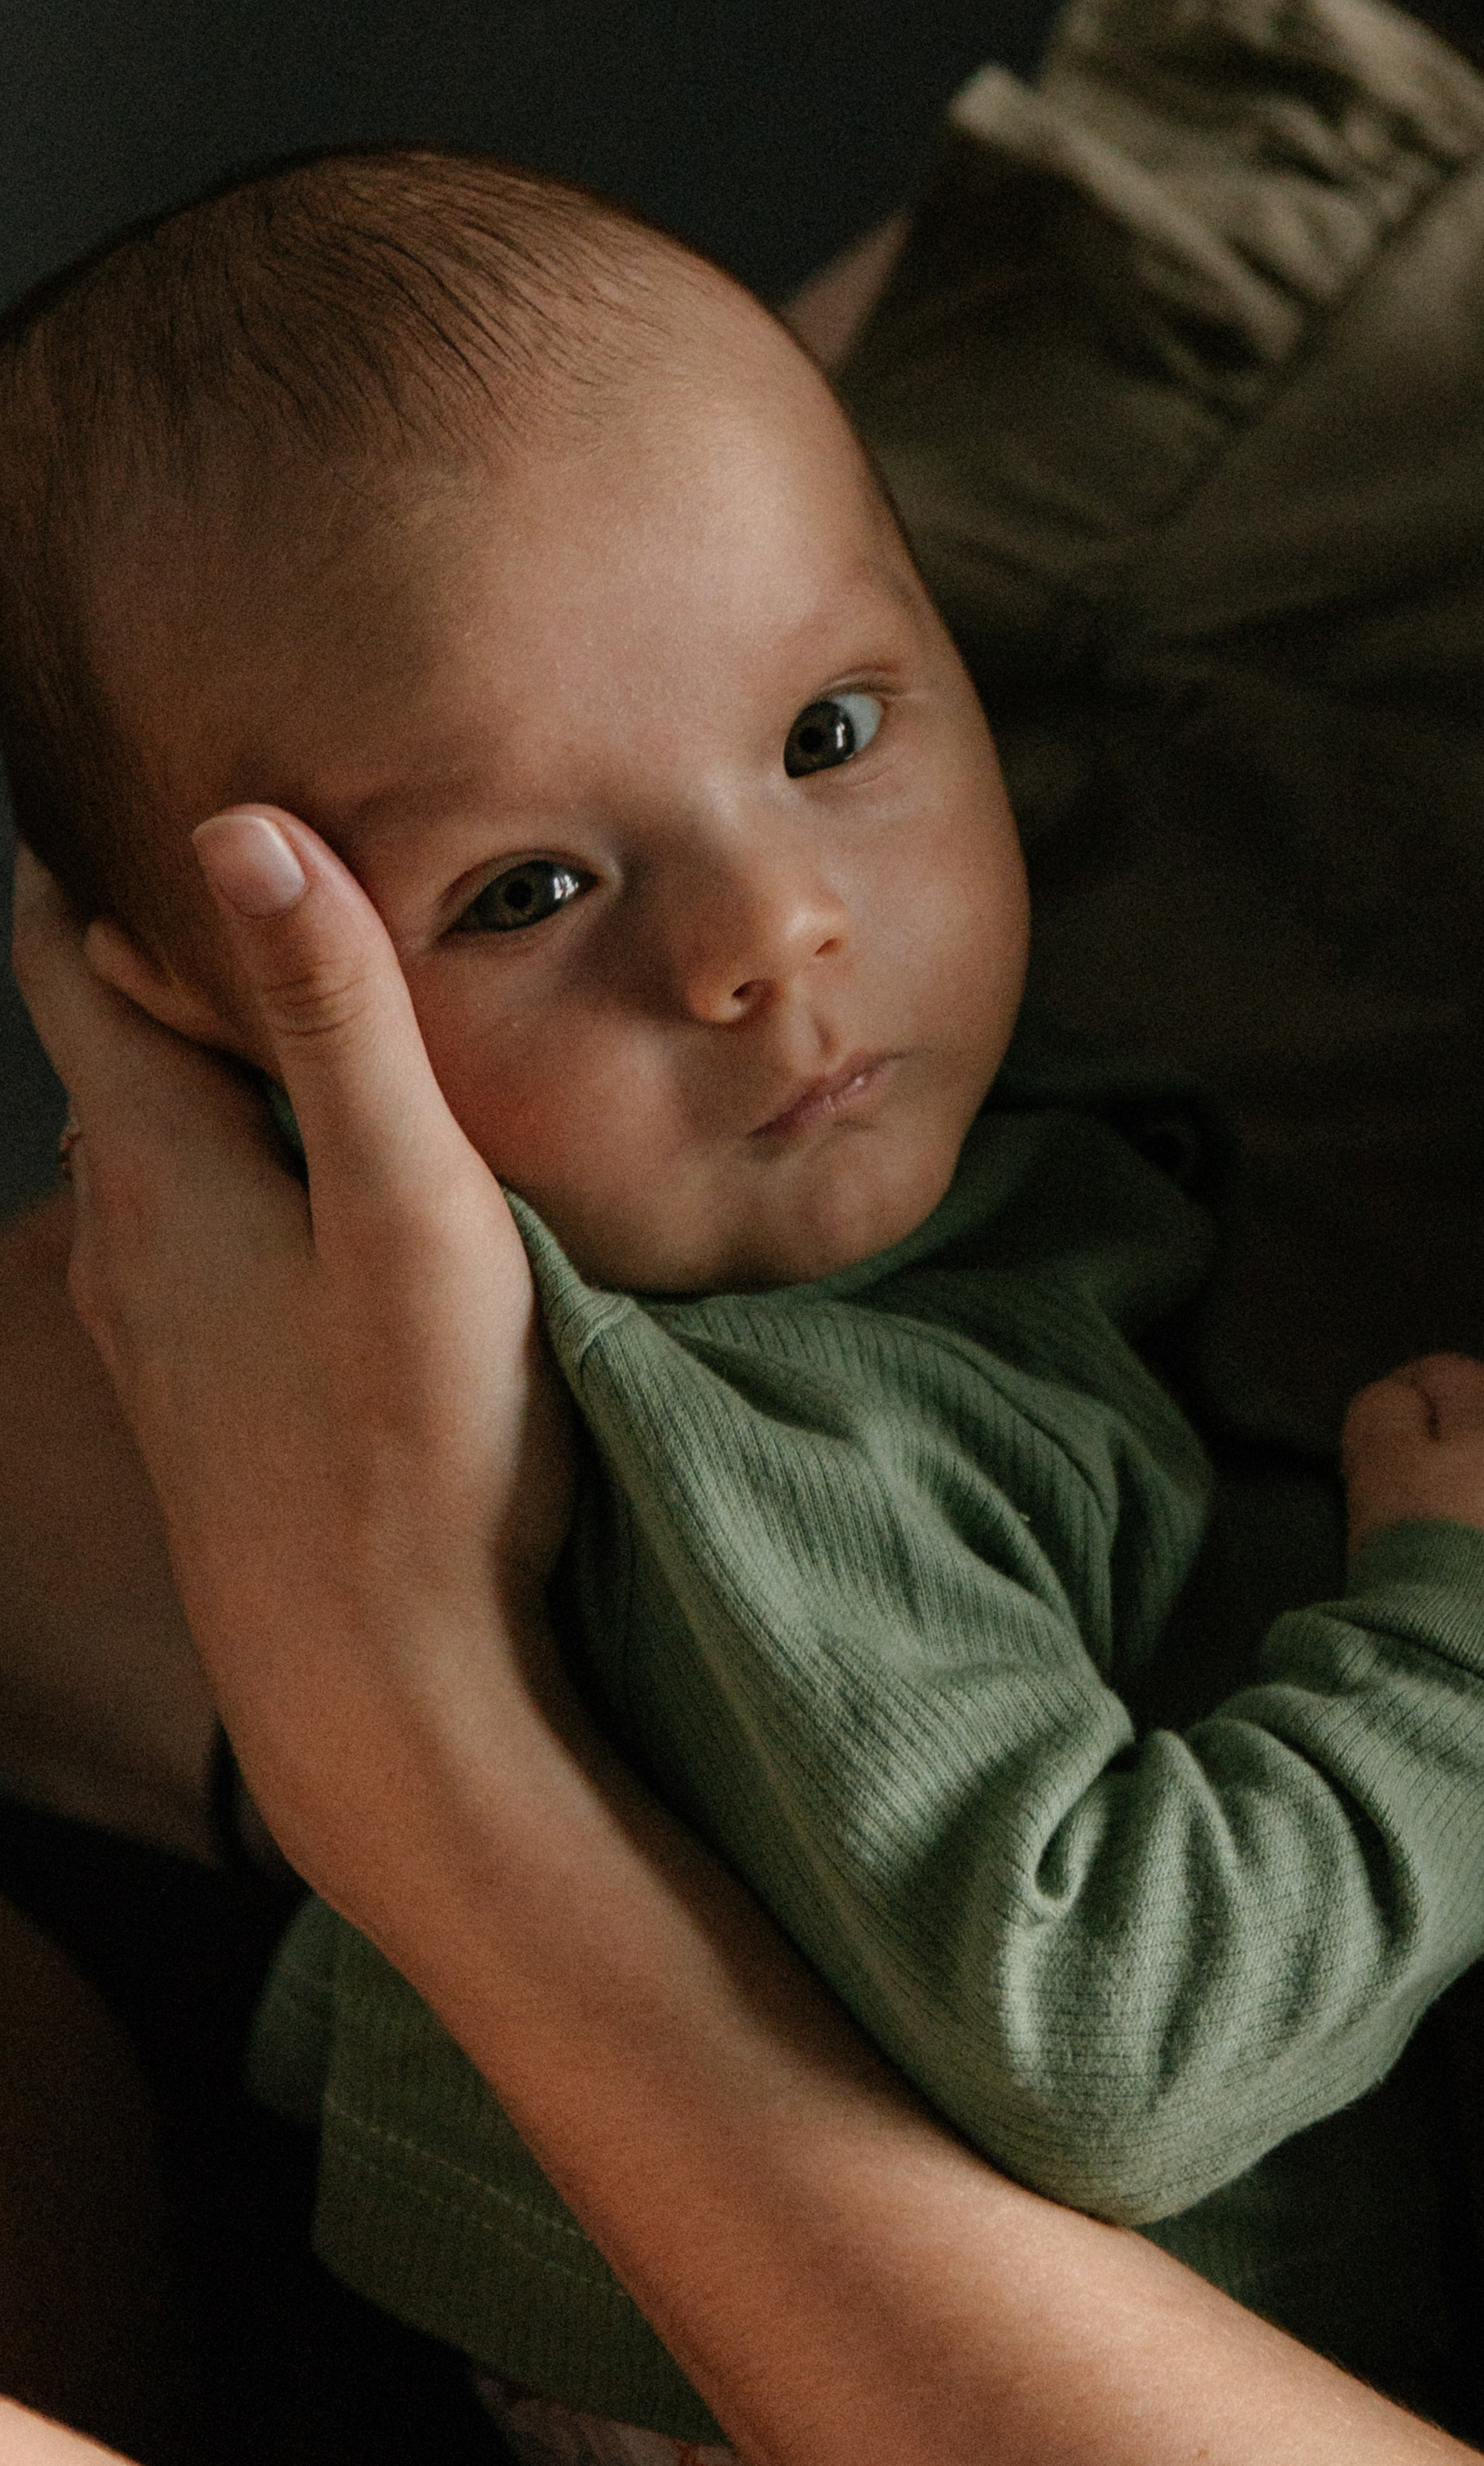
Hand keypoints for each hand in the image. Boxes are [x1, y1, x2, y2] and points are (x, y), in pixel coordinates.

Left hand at [10, 812, 573, 1900]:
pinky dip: (228, 1175)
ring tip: (275, 1018)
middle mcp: (131, 1246)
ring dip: (195, 1075)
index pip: (79, 971)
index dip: (87, 868)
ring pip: (152, 1157)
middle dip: (156, 957)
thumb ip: (333, 1018)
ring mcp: (161, 1342)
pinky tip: (302, 1206)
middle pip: (112, 1057)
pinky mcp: (210, 1411)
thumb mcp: (405, 1204)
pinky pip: (191, 1245)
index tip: (116, 782)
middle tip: (245, 868)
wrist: (384, 1691)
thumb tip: (240, 825)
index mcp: (163, 1170)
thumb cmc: (414, 1445)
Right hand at [1342, 1353, 1483, 1634]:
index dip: (1390, 1403)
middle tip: (1389, 1502)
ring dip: (1471, 1503)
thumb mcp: (1378, 1457)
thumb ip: (1382, 1409)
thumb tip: (1399, 1403)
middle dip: (1435, 1453)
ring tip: (1430, 1550)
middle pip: (1482, 1432)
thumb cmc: (1424, 1540)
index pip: (1439, 1373)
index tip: (1362, 1454)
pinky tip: (1470, 1585)